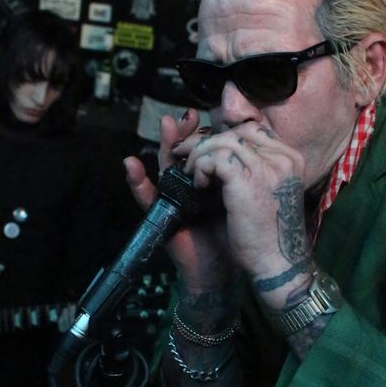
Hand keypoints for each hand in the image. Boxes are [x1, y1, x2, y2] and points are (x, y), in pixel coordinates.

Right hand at [124, 109, 234, 292]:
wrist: (224, 271)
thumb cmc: (234, 237)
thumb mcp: (241, 201)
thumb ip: (241, 176)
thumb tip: (255, 147)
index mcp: (210, 183)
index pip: (204, 152)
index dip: (204, 133)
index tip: (208, 115)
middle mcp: (189, 188)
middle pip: (183, 154)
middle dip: (184, 132)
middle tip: (186, 115)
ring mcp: (173, 201)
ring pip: (164, 169)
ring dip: (162, 146)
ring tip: (164, 124)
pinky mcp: (162, 218)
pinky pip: (146, 199)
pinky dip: (137, 183)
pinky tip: (130, 165)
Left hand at [172, 121, 312, 306]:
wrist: (276, 265)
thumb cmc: (270, 235)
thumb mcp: (269, 193)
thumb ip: (256, 169)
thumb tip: (227, 150)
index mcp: (290, 159)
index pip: (253, 130)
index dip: (225, 135)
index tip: (206, 148)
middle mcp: (282, 158)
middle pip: (237, 131)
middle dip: (206, 139)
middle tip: (185, 152)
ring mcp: (266, 167)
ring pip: (222, 141)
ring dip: (199, 153)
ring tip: (191, 172)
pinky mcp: (246, 180)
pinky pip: (214, 158)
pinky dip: (200, 167)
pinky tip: (198, 184)